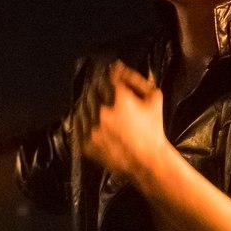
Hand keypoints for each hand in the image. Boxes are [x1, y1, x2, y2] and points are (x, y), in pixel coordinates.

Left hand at [80, 62, 168, 184]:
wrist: (147, 162)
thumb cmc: (152, 131)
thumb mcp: (154, 100)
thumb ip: (141, 80)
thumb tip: (124, 67)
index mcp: (118, 98)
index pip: (106, 76)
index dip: (110, 74)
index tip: (112, 72)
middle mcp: (101, 111)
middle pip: (92, 90)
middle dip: (99, 88)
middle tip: (105, 90)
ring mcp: (91, 128)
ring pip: (82, 106)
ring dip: (89, 103)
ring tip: (99, 107)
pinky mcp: (85, 143)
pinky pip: (76, 124)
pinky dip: (82, 119)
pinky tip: (91, 120)